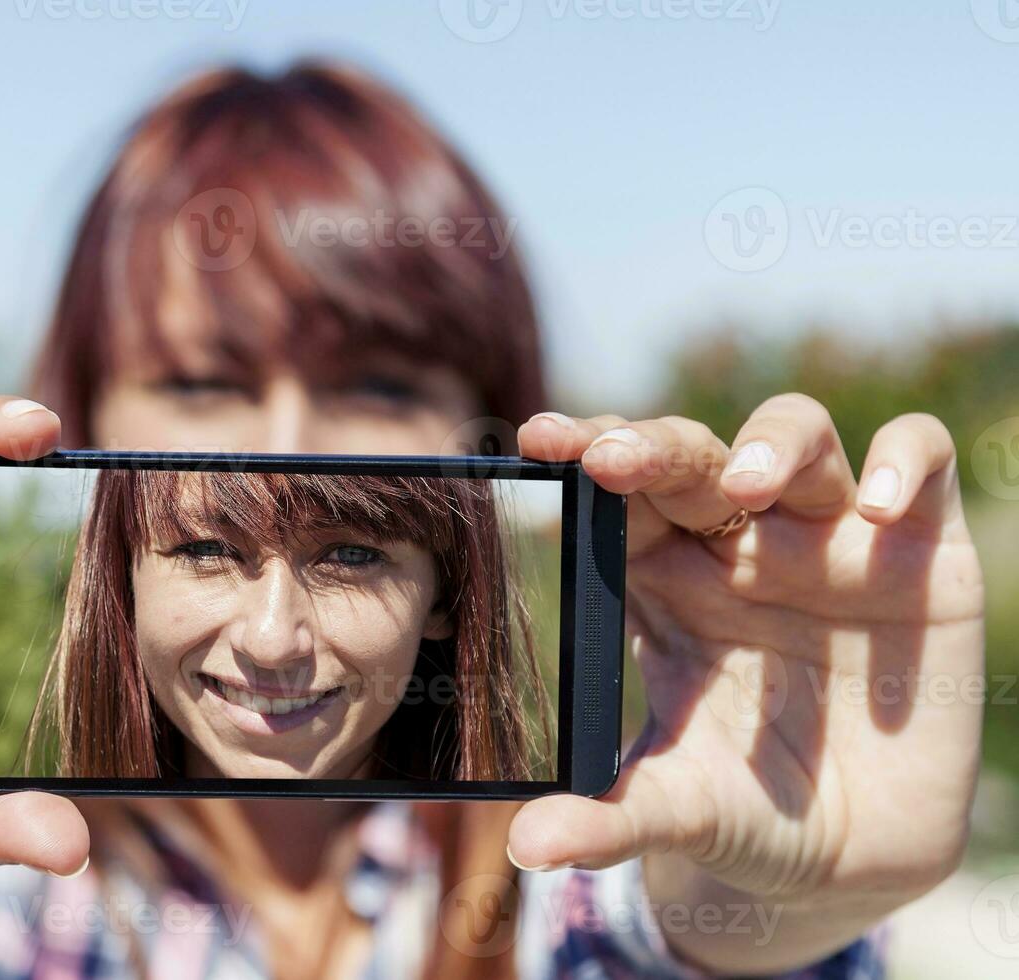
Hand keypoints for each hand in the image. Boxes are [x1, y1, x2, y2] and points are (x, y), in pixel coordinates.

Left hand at [509, 397, 983, 970]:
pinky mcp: (919, 550)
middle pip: (692, 455)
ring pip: (799, 435)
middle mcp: (739, 541)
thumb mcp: (679, 810)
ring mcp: (826, 538)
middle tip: (612, 460)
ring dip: (771, 444)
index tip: (540, 447)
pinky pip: (925, 464)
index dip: (581, 458)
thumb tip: (528, 848)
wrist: (852, 853)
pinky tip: (883, 506)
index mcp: (663, 579)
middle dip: (652, 445)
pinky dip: (910, 462)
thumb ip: (608, 819)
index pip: (616, 495)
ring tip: (748, 486)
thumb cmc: (744, 807)